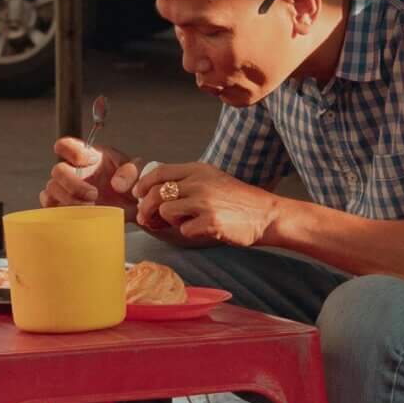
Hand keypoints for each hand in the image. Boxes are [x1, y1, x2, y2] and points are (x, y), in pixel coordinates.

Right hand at [42, 137, 139, 209]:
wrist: (132, 207)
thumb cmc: (130, 184)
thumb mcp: (138, 172)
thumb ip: (132, 171)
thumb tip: (117, 183)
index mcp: (87, 156)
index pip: (66, 145)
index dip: (72, 151)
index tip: (87, 160)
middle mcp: (73, 171)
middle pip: (57, 170)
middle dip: (74, 184)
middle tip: (94, 194)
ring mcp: (66, 190)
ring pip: (52, 190)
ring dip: (70, 200)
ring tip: (90, 208)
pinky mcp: (64, 208)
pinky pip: (51, 209)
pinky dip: (62, 212)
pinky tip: (79, 215)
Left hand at [130, 162, 280, 247]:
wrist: (266, 214)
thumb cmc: (238, 200)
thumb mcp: (212, 179)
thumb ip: (187, 182)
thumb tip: (154, 193)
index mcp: (198, 170)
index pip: (159, 172)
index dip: (143, 184)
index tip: (138, 195)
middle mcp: (199, 183)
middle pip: (156, 193)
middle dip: (146, 208)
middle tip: (147, 218)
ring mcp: (204, 202)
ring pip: (165, 211)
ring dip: (169, 220)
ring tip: (184, 222)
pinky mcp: (210, 222)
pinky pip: (183, 230)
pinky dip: (188, 232)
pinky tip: (200, 229)